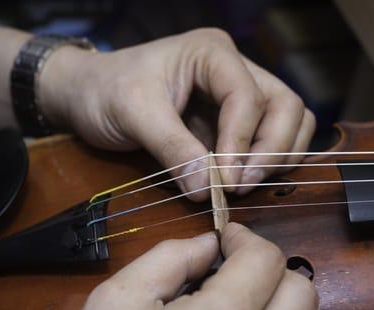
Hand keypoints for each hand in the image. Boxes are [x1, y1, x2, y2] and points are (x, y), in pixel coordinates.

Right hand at [34, 223, 342, 309]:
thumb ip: (171, 258)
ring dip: (292, 305)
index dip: (244, 238)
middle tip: (232, 269)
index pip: (265, 261)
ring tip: (253, 305)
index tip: (225, 238)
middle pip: (301, 291)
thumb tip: (210, 244)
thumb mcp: (116, 301)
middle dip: (268, 268)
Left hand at [39, 28, 315, 199]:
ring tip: (243, 187)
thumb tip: (208, 191)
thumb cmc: (104, 92)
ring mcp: (234, 95)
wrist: (86, 95)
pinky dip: (265, 162)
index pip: (248, 96)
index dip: (244, 142)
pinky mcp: (229, 121)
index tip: (227, 181)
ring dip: (276, 156)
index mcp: (212, 53)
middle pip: (285, 104)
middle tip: (242, 187)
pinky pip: (265, 139)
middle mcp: (233, 68)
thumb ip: (172, 149)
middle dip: (272, 149)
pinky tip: (242, 182)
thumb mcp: (133, 115)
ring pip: (287, 120)